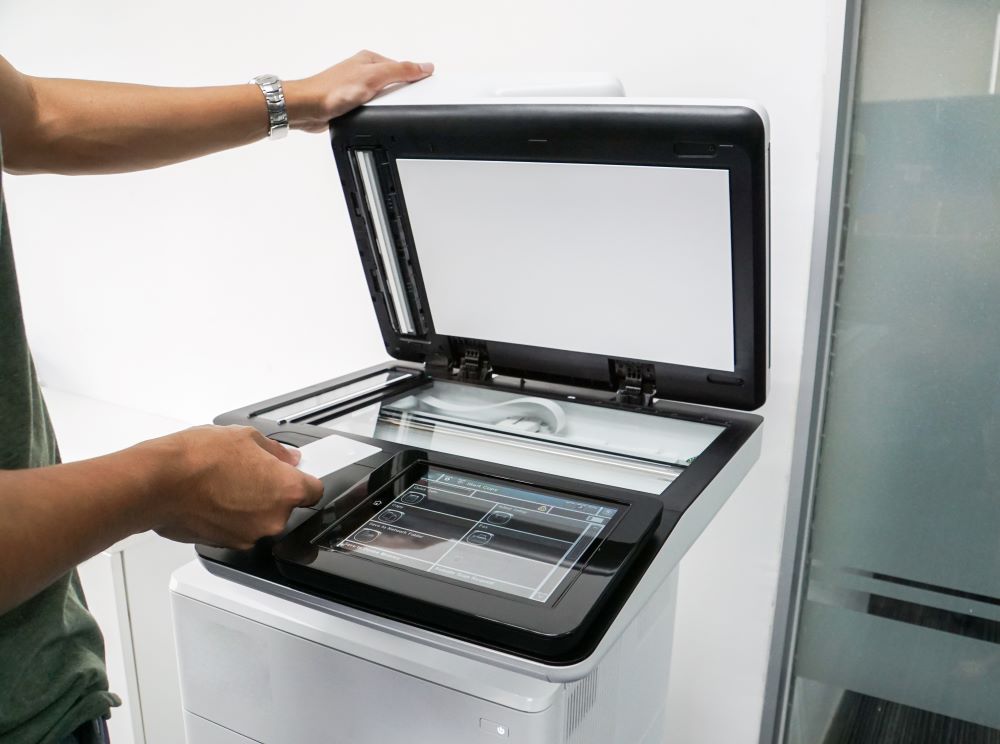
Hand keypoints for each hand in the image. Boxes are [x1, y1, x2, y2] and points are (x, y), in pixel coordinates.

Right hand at [143, 425, 323, 549]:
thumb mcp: (245, 437)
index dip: (304, 481)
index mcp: (286, 490)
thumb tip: (289, 458)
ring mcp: (249, 536)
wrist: (158, 483)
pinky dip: (231, 517)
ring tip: (225, 483)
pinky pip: (238, 529)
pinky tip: (213, 498)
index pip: (315, 491)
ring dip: (250, 505)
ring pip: (260, 519)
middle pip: (286, 507)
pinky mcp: (226, 544)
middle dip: (272, 491)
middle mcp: (272, 519)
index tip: (294, 475)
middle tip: (248, 472)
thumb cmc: (199, 458)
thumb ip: (276, 451)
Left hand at [284, 50, 433, 132]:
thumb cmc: (333, 90)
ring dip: (385, 107)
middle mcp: (363, 72)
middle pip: (393, 83)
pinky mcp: (351, 104)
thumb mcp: (374, 77)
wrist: (308, 108)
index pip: (402, 67)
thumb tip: (424, 66)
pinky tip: (372, 118)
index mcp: (370, 59)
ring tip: (384, 112)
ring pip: (382, 98)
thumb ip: (400, 71)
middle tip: (403, 104)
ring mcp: (356, 88)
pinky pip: (371, 109)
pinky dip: (374, 115)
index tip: (424, 88)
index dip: (414, 79)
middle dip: (400, 95)